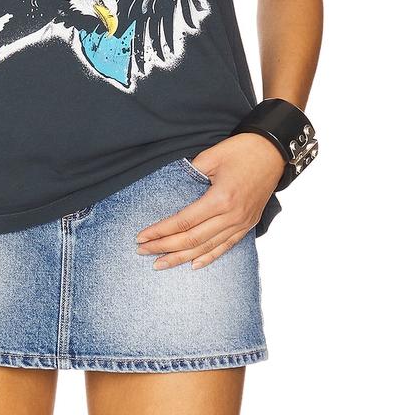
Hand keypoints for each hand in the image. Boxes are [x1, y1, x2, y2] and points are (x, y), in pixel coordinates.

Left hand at [136, 133, 285, 269]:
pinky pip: (226, 246)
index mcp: (221, 199)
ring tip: (160, 263)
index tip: (142, 236)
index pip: (184, 222)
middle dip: (165, 247)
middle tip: (142, 251)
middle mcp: (232, 216)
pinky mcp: (248, 224)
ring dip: (182, 257)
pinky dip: (209, 257)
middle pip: (192, 239)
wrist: (273, 152)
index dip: (161, 231)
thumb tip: (173, 186)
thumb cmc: (242, 150)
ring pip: (207, 248)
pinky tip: (193, 265)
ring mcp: (242, 223)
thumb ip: (191, 172)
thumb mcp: (212, 155)